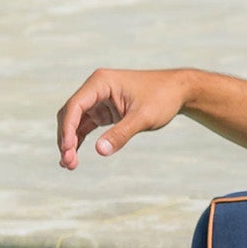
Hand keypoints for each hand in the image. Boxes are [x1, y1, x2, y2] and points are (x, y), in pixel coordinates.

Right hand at [57, 67, 192, 169]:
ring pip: (75, 122)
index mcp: (101, 82)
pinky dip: (80, 141)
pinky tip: (74, 158)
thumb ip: (121, 133)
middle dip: (67, 138)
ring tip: (69, 165)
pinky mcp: (104, 110)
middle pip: (71, 115)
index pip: (75, 105)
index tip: (67, 149)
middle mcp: (95, 88)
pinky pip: (85, 126)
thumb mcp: (144, 117)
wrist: (179, 91)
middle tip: (68, 163)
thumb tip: (100, 151)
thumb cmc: (163, 98)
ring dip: (71, 142)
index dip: (67, 128)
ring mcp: (98, 100)